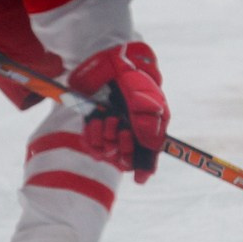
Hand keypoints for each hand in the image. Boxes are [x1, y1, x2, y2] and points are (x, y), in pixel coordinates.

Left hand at [70, 42, 166, 181]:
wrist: (105, 63)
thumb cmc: (131, 79)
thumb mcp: (146, 100)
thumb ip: (149, 124)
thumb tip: (152, 147)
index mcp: (148, 128)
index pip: (148, 156)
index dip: (145, 169)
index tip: (140, 178)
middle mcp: (130, 133)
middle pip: (126, 159)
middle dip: (124, 148)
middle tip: (122, 131)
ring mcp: (110, 131)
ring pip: (107, 154)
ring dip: (107, 138)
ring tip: (108, 119)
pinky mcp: (92, 127)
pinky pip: (90, 145)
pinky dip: (91, 136)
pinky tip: (95, 121)